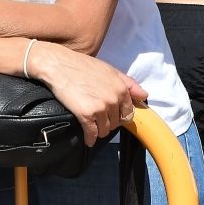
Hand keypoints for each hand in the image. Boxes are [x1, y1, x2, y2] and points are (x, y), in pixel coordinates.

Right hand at [29, 41, 148, 146]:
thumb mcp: (110, 70)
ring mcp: (100, 108)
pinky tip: (88, 138)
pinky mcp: (86, 115)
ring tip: (93, 125)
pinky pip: (92, 134)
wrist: (59, 65)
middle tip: (99, 118)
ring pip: (105, 130)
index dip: (120, 116)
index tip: (112, 116)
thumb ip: (129, 84)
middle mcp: (114, 99)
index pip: (128, 113)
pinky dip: (90, 139)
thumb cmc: (83, 66)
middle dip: (109, 123)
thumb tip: (144, 95)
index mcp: (121, 88)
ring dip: (99, 130)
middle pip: (116, 123)